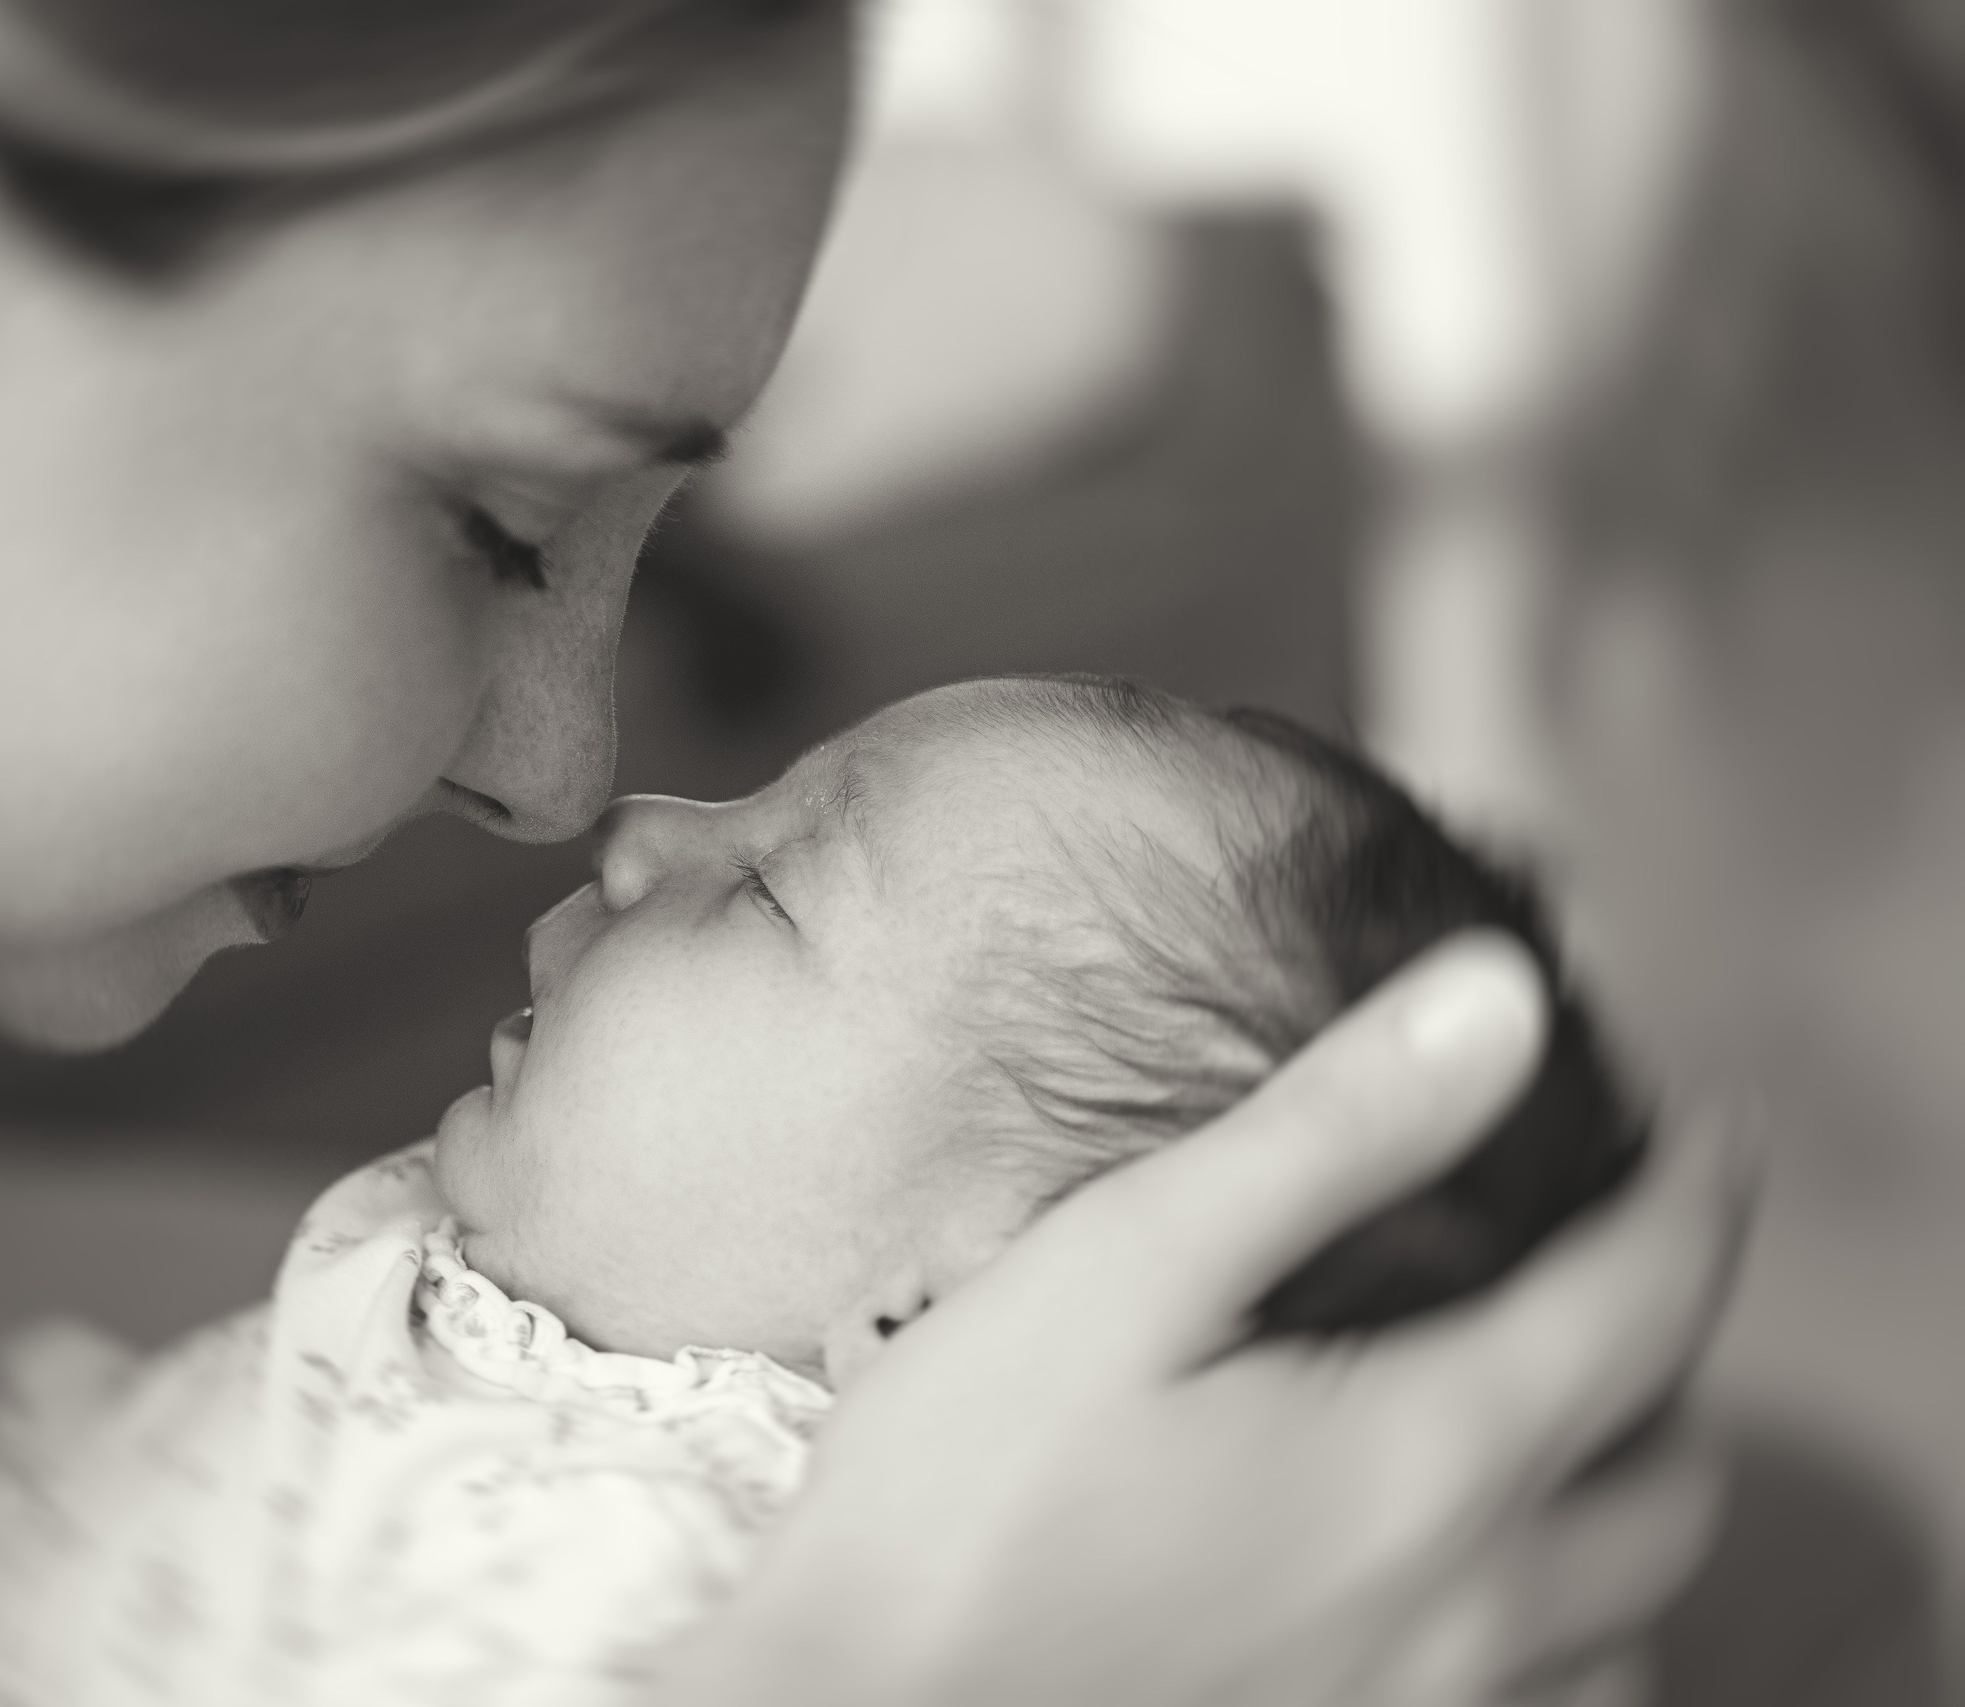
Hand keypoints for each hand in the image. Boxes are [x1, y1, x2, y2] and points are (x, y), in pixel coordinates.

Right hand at [662, 932, 1752, 1706]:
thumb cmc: (960, 1500)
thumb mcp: (1125, 1269)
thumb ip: (1328, 1135)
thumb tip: (1498, 1006)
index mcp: (1429, 1459)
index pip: (1649, 1296)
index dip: (1698, 1192)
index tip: (1705, 1127)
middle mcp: (1471, 1611)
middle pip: (1675, 1479)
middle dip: (1677, 1354)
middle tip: (1617, 1266)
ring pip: (1632, 1630)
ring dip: (1625, 1513)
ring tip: (1554, 1430)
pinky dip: (1559, 1638)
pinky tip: (1465, 1590)